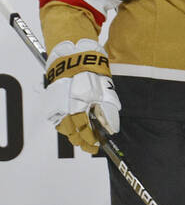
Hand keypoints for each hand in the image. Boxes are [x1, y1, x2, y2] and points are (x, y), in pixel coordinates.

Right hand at [45, 39, 120, 154]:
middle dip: (82, 142)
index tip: (96, 144)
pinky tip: (73, 129)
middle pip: (72, 133)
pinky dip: (65, 127)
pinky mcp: (53, 103)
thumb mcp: (105, 90)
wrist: (74, 57)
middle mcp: (66, 107)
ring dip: (73, 136)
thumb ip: (107, 110)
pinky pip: (58, 120)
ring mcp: (58, 105)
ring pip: (64, 129)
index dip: (90, 139)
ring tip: (82, 141)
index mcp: (80, 103)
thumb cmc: (91, 71)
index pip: (84, 128)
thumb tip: (111, 128)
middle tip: (91, 147)